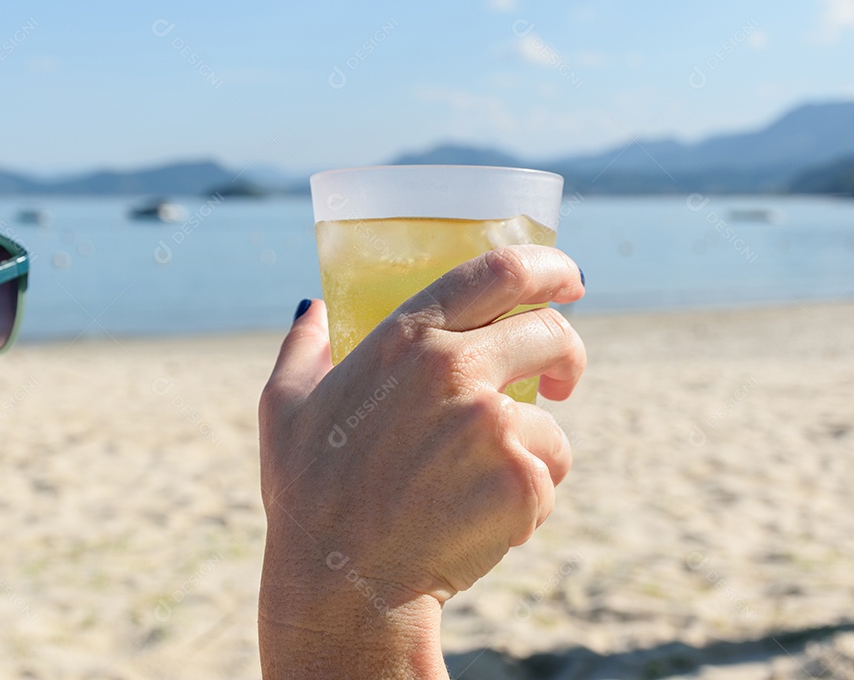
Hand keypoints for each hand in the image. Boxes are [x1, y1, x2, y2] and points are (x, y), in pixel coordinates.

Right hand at [257, 245, 585, 677]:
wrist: (341, 587)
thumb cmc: (308, 498)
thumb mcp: (285, 408)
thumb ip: (303, 346)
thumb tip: (313, 307)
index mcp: (406, 339)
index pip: (500, 270)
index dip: (549, 266)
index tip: (568, 279)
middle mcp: (456, 368)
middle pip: (553, 332)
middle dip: (567, 355)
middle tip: (561, 379)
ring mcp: (493, 424)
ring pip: (551, 423)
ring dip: (530, 454)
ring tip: (475, 493)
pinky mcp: (522, 479)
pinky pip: (547, 477)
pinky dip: (525, 501)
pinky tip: (478, 525)